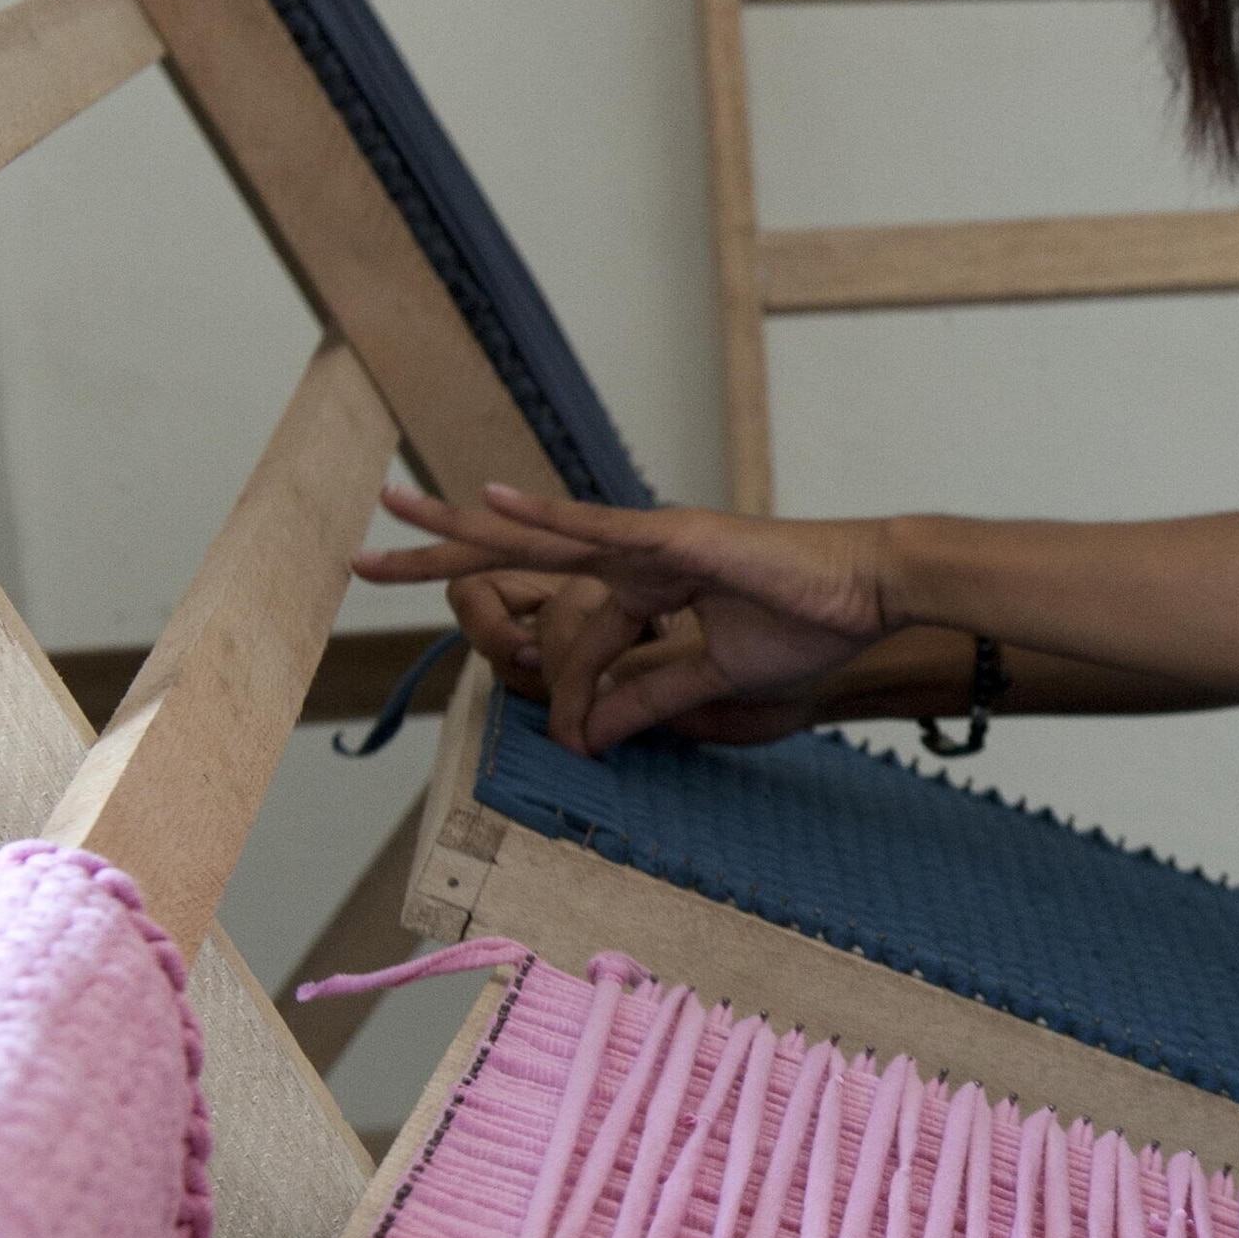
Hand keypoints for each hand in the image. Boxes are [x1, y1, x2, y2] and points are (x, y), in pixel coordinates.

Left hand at [360, 482, 890, 753]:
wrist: (873, 594)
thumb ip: (647, 698)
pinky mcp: (675, 538)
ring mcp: (650, 539)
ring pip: (536, 532)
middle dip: (440, 555)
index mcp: (646, 581)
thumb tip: (586, 736)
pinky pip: (595, 527)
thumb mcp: (713, 677)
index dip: (558, 687)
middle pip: (518, 553)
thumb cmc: (812, 625)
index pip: (573, 632)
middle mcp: (634, 551)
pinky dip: (541, 515)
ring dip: (459, 524)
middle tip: (365, 553)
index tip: (567, 737)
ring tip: (392, 506)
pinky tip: (488, 500)